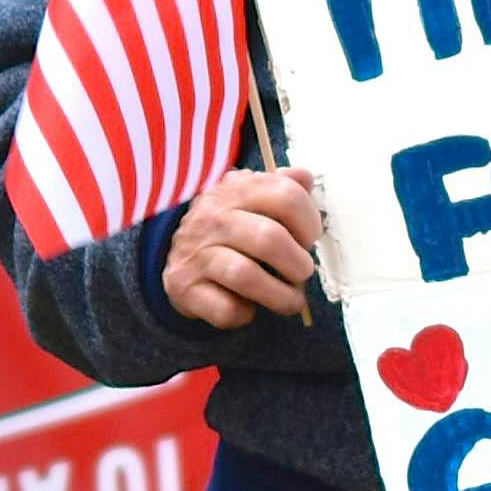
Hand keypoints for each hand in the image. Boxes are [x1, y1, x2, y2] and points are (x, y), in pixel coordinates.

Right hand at [163, 166, 325, 327]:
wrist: (181, 254)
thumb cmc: (233, 227)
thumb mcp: (255, 198)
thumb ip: (284, 187)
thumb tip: (304, 177)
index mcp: (238, 190)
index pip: (286, 196)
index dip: (309, 223)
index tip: (309, 239)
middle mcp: (213, 217)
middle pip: (269, 239)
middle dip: (298, 264)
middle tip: (302, 273)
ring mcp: (195, 252)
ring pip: (245, 275)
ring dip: (280, 296)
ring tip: (291, 300)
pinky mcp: (183, 286)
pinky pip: (225, 308)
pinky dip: (245, 314)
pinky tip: (249, 307)